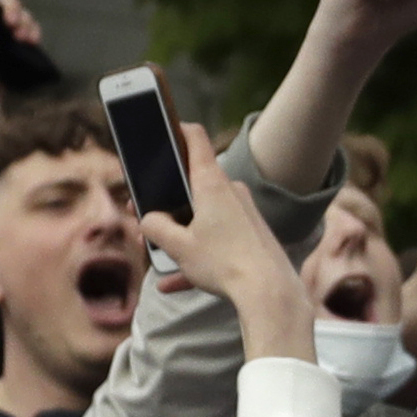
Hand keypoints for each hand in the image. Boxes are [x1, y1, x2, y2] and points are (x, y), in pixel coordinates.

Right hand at [137, 123, 314, 362]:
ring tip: (159, 255)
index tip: (166, 125)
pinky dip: (197, 260)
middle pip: (193, 185)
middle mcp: (231, 193)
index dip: (178, 130)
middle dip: (168, 201)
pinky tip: (171, 284)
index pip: (196, 141)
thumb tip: (149, 219)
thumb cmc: (224, 263)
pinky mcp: (253, 235)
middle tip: (146, 215)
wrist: (270, 292)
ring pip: (203, 219)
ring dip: (181, 236)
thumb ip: (155, 228)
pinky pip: (218, 243)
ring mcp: (245, 214)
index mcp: (212, 184)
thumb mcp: (178, 246)